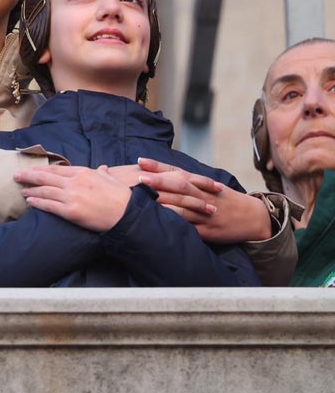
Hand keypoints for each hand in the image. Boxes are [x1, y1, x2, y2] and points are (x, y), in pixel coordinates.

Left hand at [14, 165, 131, 231]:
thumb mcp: (111, 180)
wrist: (126, 215)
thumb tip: (102, 168)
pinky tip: (29, 201)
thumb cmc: (121, 198)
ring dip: (31, 190)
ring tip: (22, 189)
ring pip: (44, 191)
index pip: (57, 170)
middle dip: (29, 176)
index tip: (32, 170)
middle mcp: (74, 182)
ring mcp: (71, 196)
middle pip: (46, 177)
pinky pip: (49, 205)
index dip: (42, 170)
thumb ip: (103, 173)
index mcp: (83, 173)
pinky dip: (37, 202)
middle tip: (17, 175)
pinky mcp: (70, 211)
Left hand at [135, 158, 271, 242]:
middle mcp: (203, 196)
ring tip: (145, 201)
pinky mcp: (208, 231)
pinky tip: (162, 225)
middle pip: (178, 187)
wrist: (254, 218)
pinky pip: (190, 229)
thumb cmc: (225, 200)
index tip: (140, 161)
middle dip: (158, 182)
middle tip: (138, 178)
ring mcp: (205, 214)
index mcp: (201, 184)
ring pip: (183, 208)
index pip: (176, 172)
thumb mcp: (209, 187)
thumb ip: (186, 182)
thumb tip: (158, 176)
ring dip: (164, 204)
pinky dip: (177, 226)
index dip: (158, 167)